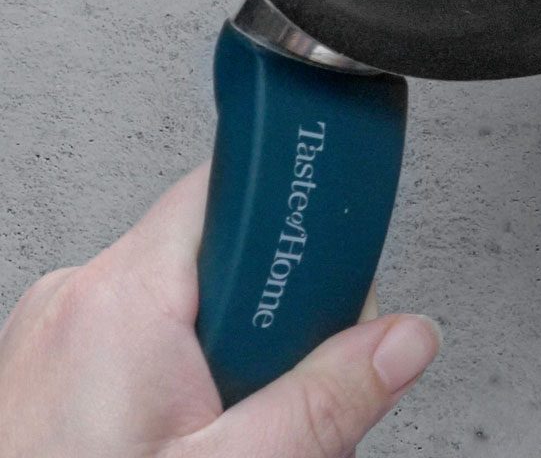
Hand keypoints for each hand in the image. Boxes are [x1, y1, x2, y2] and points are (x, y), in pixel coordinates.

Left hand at [0, 166, 439, 457]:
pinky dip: (183, 381)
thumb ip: (325, 399)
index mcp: (123, 298)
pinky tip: (186, 436)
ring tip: (222, 436)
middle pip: (228, 261)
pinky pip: (146, 341)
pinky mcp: (49, 367)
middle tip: (270, 404)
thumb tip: (404, 340)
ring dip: (232, 361)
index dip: (302, 240)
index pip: (239, 194)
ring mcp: (57, 332)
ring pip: (192, 305)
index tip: (330, 300)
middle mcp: (79, 296)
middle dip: (276, 325)